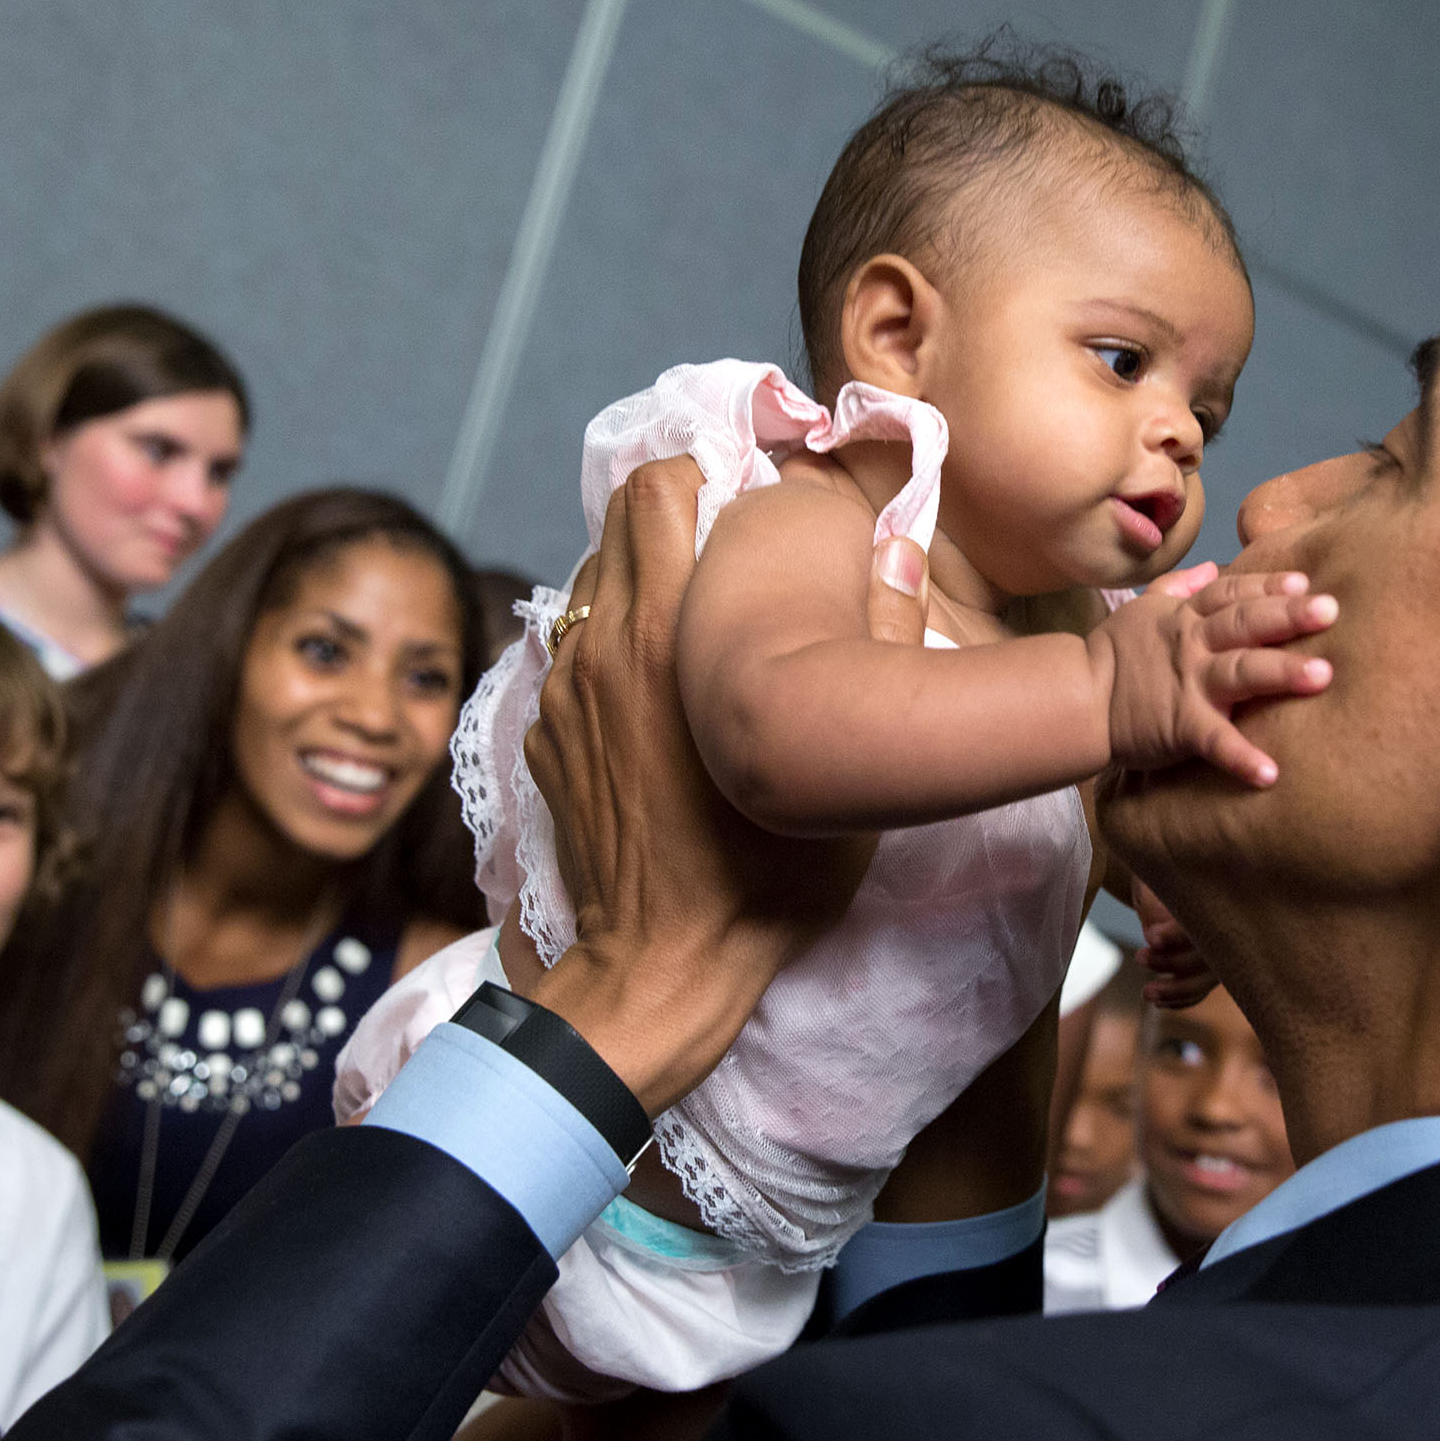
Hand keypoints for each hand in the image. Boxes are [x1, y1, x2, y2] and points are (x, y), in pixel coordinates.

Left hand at [520, 457, 877, 1115]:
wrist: (658, 970)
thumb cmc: (764, 879)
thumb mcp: (838, 762)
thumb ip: (873, 641)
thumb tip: (895, 547)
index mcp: (672, 634)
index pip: (660, 488)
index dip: (705, 470)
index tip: (752, 489)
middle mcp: (606, 646)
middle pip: (618, 513)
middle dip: (674, 505)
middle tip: (730, 534)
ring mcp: (564, 690)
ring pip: (592, 579)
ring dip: (641, 572)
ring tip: (698, 611)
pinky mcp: (545, 732)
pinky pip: (574, 648)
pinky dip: (613, 640)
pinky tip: (659, 684)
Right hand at [1089, 564, 1337, 787]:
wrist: (1077, 700)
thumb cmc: (1112, 655)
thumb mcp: (1142, 609)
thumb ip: (1180, 587)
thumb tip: (1213, 565)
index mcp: (1186, 618)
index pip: (1231, 593)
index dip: (1267, 586)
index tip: (1304, 584)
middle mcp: (1193, 645)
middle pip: (1245, 623)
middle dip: (1287, 615)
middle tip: (1331, 610)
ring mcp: (1189, 685)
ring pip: (1241, 671)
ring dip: (1281, 671)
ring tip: (1322, 675)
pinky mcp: (1181, 726)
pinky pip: (1216, 741)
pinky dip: (1241, 757)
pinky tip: (1271, 773)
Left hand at [1131, 881, 1215, 1011]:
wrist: (1174, 870)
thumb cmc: (1161, 867)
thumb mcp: (1156, 876)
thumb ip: (1155, 900)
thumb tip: (1152, 934)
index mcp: (1218, 898)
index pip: (1204, 924)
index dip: (1177, 935)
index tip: (1150, 938)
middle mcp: (1228, 927)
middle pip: (1207, 958)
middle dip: (1172, 963)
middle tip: (1139, 956)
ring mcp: (1223, 951)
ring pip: (1205, 981)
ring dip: (1175, 991)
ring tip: (1146, 993)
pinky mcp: (1212, 967)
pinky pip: (1202, 990)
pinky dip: (1182, 999)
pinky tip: (1159, 1002)